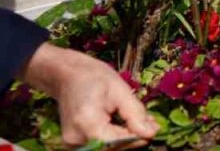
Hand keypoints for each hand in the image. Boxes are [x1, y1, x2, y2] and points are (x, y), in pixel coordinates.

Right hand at [20, 43, 157, 147]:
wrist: (66, 75)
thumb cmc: (93, 77)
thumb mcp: (120, 90)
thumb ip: (136, 114)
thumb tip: (151, 133)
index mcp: (87, 123)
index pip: (118, 142)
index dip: (137, 137)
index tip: (153, 128)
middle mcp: (76, 139)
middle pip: (113, 148)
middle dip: (133, 138)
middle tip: (150, 124)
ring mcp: (72, 144)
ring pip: (108, 149)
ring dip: (125, 139)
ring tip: (138, 122)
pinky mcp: (73, 144)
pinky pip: (100, 145)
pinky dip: (113, 139)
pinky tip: (123, 126)